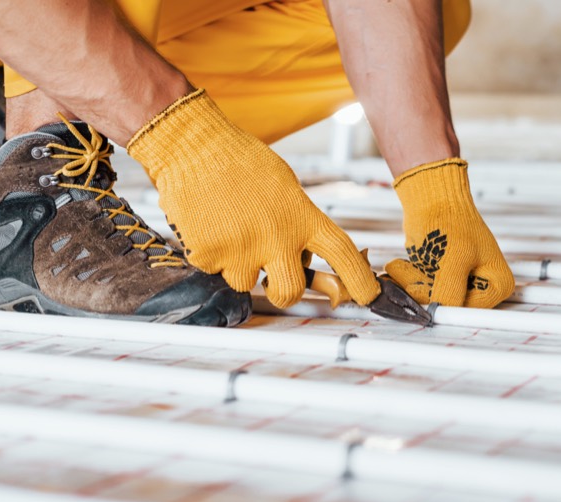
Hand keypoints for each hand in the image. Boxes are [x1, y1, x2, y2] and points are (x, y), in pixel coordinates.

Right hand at [127, 89, 379, 308]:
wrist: (192, 146)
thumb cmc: (240, 162)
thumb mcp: (285, 187)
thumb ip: (299, 223)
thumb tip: (308, 258)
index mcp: (301, 217)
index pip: (341, 253)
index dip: (359, 279)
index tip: (368, 296)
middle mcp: (276, 238)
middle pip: (289, 291)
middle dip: (282, 293)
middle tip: (273, 281)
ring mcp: (242, 250)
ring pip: (245, 282)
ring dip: (239, 265)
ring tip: (229, 228)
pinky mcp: (209, 255)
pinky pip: (214, 268)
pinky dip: (211, 253)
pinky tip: (209, 224)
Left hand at [384, 158, 513, 307]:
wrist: (432, 197)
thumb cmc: (449, 221)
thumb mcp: (452, 261)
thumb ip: (448, 293)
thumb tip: (438, 315)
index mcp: (498, 285)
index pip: (468, 311)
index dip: (444, 307)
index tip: (422, 300)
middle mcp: (483, 288)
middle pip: (449, 306)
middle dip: (422, 292)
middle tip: (407, 272)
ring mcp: (462, 284)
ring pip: (431, 301)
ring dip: (410, 285)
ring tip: (401, 266)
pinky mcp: (443, 279)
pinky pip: (423, 292)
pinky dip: (409, 281)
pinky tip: (401, 266)